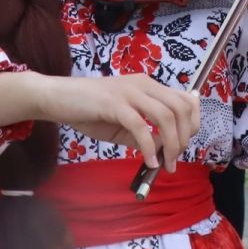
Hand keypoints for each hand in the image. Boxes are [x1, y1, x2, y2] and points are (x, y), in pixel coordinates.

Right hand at [34, 73, 200, 170]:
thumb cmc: (88, 109)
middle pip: (181, 108)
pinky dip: (149, 147)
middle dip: (184, 136)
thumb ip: (142, 133)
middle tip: (175, 159)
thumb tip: (161, 151)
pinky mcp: (115, 104)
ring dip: (171, 144)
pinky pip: (140, 127)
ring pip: (166, 116)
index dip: (192, 123)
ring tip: (166, 164)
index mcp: (148, 86)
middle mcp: (144, 85)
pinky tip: (149, 161)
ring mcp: (130, 92)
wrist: (55, 97)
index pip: (185, 99)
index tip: (185, 144)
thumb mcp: (121, 123)